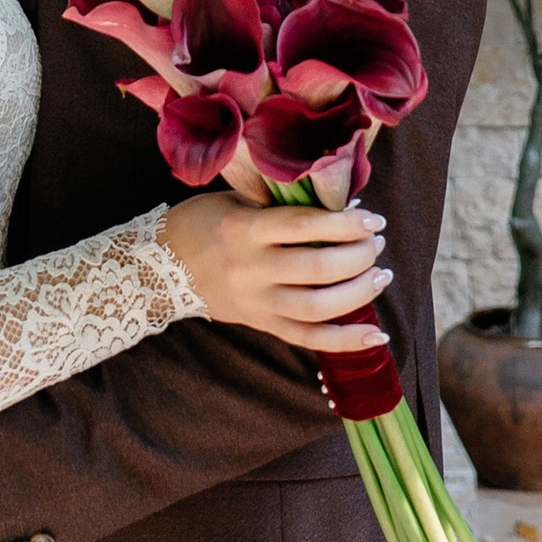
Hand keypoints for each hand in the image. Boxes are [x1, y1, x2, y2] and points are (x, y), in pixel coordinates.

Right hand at [160, 194, 390, 344]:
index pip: (304, 226)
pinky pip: (308, 339)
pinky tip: (375, 336)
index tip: (371, 217)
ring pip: (318, 307)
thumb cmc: (204, 221)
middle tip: (376, 243)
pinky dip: (345, 341)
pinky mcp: (261, 325)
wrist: (161, 267)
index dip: (344, 222)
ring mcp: (257, 302)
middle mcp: (252, 269)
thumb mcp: (237, 200)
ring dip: (359, 293)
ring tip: (380, 276)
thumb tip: (340, 204)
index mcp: (245, 230)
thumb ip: (281, 203)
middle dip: (358, 256)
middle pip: (317, 267)